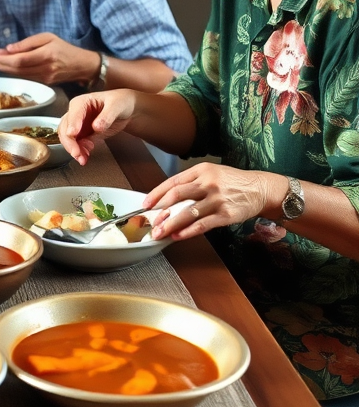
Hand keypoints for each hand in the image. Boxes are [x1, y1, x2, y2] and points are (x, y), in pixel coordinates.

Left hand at [0, 32, 100, 85]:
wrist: (82, 65)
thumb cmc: (64, 48)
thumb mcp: (48, 38)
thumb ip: (28, 43)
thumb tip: (9, 49)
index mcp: (46, 54)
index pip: (20, 60)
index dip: (4, 59)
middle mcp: (45, 69)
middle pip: (17, 69)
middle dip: (1, 64)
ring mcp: (45, 78)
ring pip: (20, 75)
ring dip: (5, 69)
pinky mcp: (45, 83)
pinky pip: (26, 78)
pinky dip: (14, 73)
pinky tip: (8, 67)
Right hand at [57, 90, 137, 164]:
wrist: (125, 109)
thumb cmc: (119, 102)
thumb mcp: (116, 106)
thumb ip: (106, 116)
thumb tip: (96, 126)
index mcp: (82, 102)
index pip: (73, 114)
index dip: (72, 125)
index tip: (72, 134)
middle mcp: (76, 113)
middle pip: (66, 128)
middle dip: (70, 142)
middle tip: (77, 153)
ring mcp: (78, 125)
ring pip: (67, 138)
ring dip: (73, 149)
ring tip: (82, 158)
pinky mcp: (82, 135)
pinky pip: (76, 144)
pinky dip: (79, 152)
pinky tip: (85, 157)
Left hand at [144, 162, 279, 240]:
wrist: (260, 189)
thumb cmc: (233, 182)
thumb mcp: (212, 173)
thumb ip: (192, 183)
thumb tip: (168, 198)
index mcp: (201, 171)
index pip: (173, 182)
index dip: (157, 193)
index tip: (146, 204)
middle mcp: (208, 183)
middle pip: (177, 195)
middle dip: (160, 210)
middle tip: (150, 220)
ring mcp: (217, 199)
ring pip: (188, 212)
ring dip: (171, 224)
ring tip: (160, 233)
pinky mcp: (226, 215)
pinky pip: (203, 224)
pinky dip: (188, 231)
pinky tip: (178, 236)